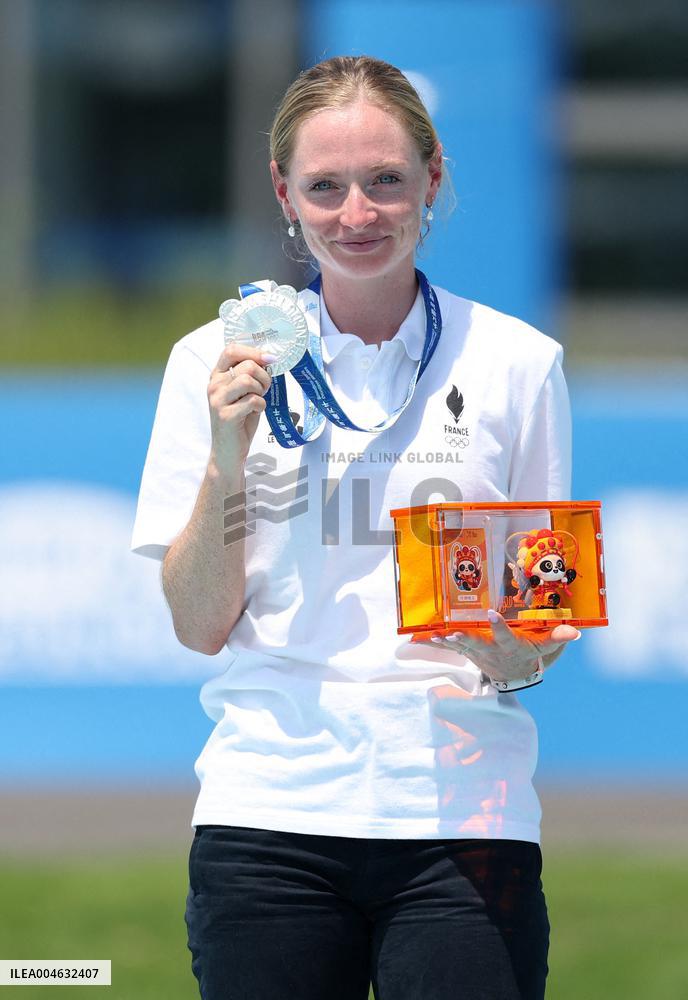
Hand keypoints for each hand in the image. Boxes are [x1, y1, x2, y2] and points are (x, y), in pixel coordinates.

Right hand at [207, 344, 274, 475]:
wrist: (228, 451)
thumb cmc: (239, 421)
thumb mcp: (243, 394)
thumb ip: (249, 376)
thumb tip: (269, 359)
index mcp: (217, 376)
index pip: (231, 350)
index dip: (254, 351)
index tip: (270, 359)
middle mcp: (214, 385)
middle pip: (247, 365)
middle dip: (264, 376)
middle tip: (265, 389)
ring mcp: (218, 400)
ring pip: (249, 380)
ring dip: (262, 390)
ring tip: (260, 400)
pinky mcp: (226, 415)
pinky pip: (253, 400)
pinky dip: (261, 406)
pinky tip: (255, 412)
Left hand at [423, 609, 580, 685]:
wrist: (514, 675)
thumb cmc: (529, 654)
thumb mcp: (544, 647)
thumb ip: (556, 637)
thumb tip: (575, 632)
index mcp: (511, 646)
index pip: (506, 636)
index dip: (500, 627)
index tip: (493, 613)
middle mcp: (491, 651)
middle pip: (477, 645)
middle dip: (465, 640)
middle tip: (452, 634)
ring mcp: (477, 653)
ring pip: (460, 647)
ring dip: (445, 642)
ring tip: (432, 635)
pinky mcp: (466, 652)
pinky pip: (449, 647)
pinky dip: (433, 643)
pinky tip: (417, 638)